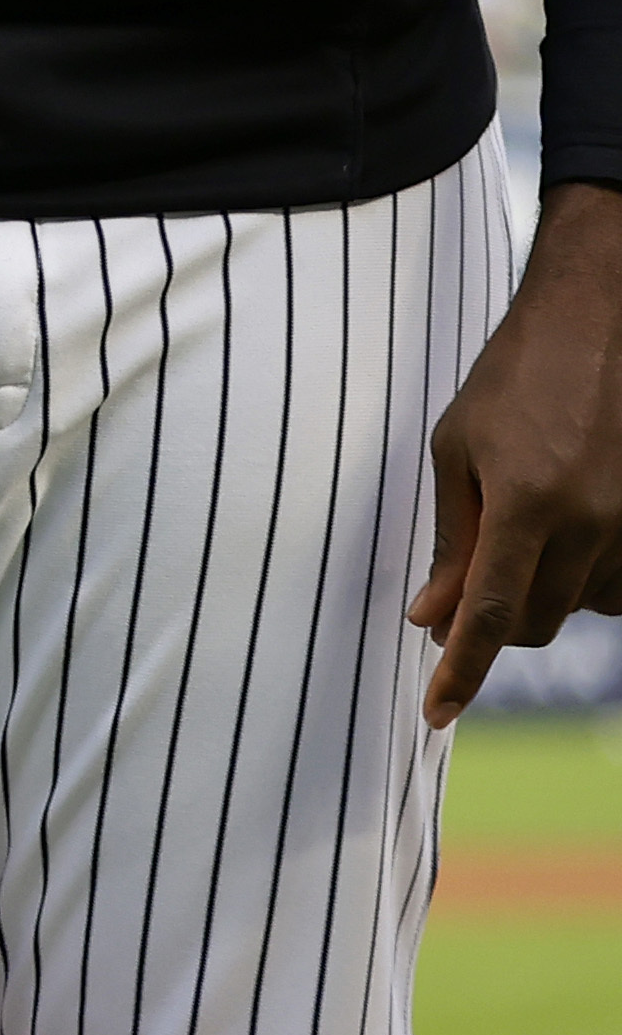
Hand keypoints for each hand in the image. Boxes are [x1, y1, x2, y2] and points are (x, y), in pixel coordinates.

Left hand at [412, 179, 621, 726]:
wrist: (603, 322)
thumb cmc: (515, 375)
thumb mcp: (457, 447)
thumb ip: (451, 537)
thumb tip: (431, 614)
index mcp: (528, 504)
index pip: (487, 614)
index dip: (460, 670)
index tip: (436, 712)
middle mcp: (591, 527)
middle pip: (531, 622)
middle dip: (486, 624)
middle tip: (450, 598)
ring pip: (575, 608)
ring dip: (536, 594)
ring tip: (517, 529)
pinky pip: (615, 589)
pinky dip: (582, 579)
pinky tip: (564, 534)